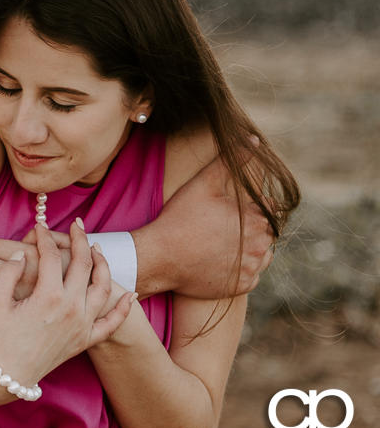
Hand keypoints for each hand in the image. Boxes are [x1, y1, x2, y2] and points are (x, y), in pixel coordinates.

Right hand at [0, 219, 133, 384]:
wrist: (9, 375)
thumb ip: (8, 272)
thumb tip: (21, 253)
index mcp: (48, 296)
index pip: (52, 256)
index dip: (44, 238)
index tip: (39, 227)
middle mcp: (71, 308)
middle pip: (82, 264)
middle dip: (79, 240)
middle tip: (76, 225)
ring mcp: (82, 325)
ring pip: (103, 288)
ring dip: (103, 264)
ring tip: (97, 249)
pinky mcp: (86, 340)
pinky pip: (112, 323)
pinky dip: (123, 308)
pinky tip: (130, 294)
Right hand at [137, 154, 272, 298]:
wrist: (160, 257)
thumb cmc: (180, 218)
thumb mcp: (204, 183)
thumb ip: (232, 161)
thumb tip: (253, 141)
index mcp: (258, 219)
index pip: (267, 209)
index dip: (247, 207)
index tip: (225, 210)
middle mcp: (262, 245)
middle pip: (265, 232)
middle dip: (248, 227)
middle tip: (218, 227)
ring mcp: (253, 268)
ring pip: (260, 254)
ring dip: (246, 248)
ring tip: (217, 243)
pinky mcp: (242, 286)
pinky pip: (249, 274)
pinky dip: (238, 268)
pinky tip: (216, 260)